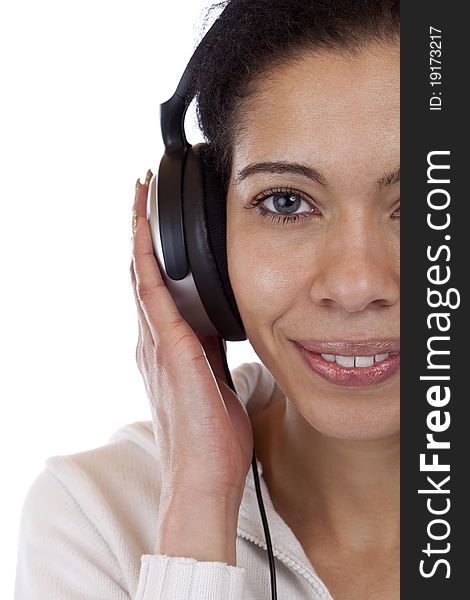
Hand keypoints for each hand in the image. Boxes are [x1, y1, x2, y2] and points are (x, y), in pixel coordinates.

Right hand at [130, 172, 253, 507]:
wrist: (202, 475)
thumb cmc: (211, 437)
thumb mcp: (218, 383)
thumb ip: (215, 354)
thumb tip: (225, 333)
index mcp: (168, 350)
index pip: (156, 291)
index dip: (152, 255)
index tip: (153, 223)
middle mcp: (154, 343)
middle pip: (141, 276)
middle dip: (140, 234)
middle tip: (140, 195)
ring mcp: (156, 345)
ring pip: (141, 277)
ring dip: (140, 237)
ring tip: (139, 199)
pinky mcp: (168, 349)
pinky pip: (152, 294)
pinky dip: (146, 261)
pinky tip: (145, 232)